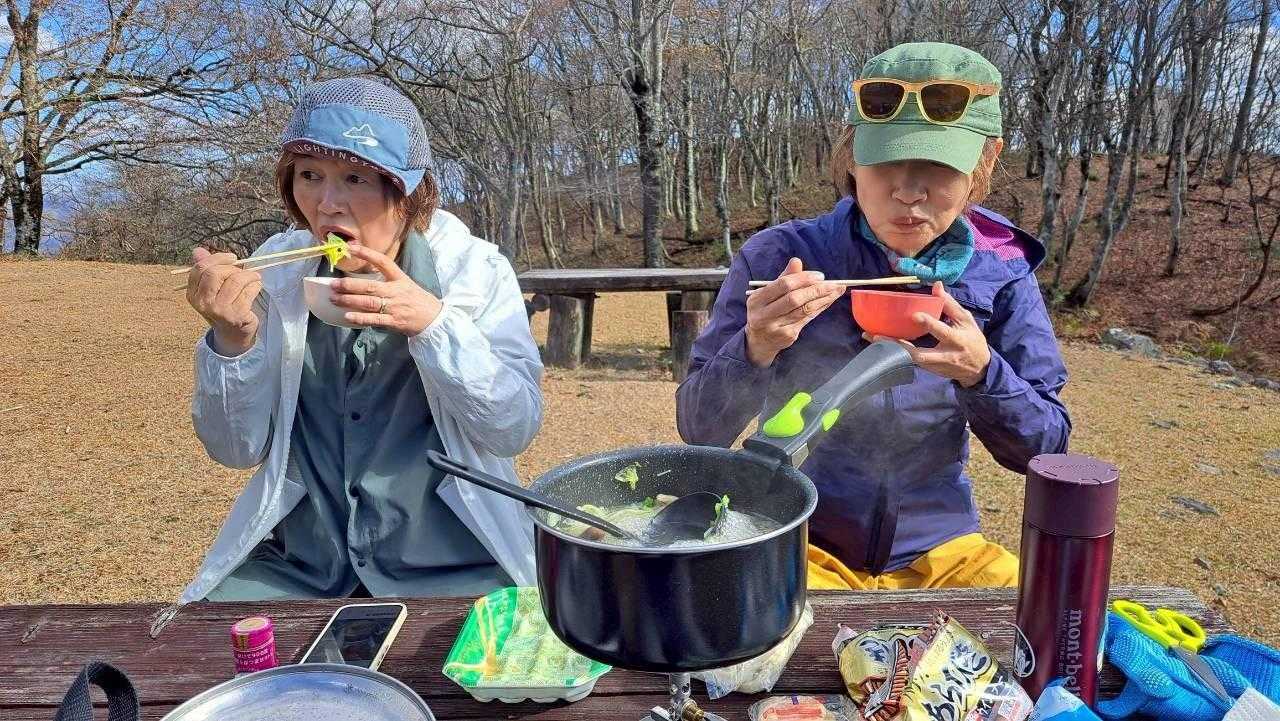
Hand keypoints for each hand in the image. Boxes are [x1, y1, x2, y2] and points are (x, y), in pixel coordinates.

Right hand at [186, 247, 261, 355]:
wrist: (233, 333)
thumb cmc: (223, 305)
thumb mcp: (212, 289)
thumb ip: (206, 269)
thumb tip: (198, 250)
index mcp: (192, 294)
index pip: (200, 268)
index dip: (218, 258)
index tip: (233, 258)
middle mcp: (202, 303)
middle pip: (215, 273)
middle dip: (233, 268)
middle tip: (243, 271)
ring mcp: (219, 310)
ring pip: (235, 280)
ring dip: (249, 275)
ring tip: (254, 277)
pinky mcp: (236, 316)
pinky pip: (248, 292)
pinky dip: (255, 286)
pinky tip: (256, 288)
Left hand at [329, 244, 442, 334]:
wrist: (433, 318)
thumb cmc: (416, 299)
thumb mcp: (405, 283)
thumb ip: (386, 279)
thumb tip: (361, 277)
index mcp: (399, 278)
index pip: (382, 262)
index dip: (366, 253)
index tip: (350, 248)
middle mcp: (396, 291)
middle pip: (370, 286)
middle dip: (349, 285)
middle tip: (333, 284)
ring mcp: (394, 307)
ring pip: (368, 303)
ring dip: (349, 301)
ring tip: (334, 299)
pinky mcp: (393, 321)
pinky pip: (374, 319)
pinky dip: (360, 318)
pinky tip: (347, 316)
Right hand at [744, 257, 843, 366]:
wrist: (757, 341)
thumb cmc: (765, 311)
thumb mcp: (767, 294)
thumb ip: (783, 278)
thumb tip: (796, 261)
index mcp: (757, 299)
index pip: (783, 285)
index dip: (803, 278)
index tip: (819, 275)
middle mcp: (764, 315)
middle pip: (794, 299)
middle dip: (816, 289)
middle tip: (832, 284)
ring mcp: (776, 327)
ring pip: (804, 310)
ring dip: (823, 299)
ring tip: (837, 290)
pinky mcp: (787, 336)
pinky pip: (807, 319)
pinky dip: (820, 308)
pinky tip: (828, 301)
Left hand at [863, 282, 990, 386]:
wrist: (979, 369)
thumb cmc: (972, 339)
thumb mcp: (966, 320)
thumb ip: (950, 304)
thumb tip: (936, 285)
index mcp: (956, 339)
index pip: (942, 331)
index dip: (929, 324)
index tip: (915, 315)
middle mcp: (944, 355)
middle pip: (918, 354)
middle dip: (897, 345)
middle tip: (877, 335)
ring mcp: (934, 365)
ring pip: (909, 359)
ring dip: (890, 349)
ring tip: (871, 337)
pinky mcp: (928, 370)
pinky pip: (909, 361)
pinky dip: (894, 353)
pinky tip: (880, 343)